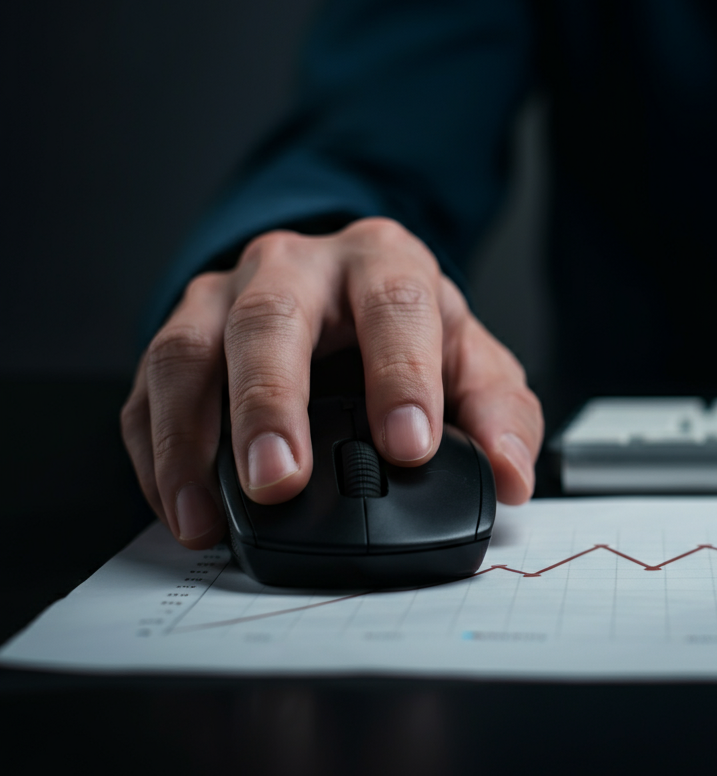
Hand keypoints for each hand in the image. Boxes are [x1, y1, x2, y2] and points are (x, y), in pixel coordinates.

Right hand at [121, 218, 543, 548]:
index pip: (395, 302)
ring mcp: (227, 295)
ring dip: (191, 436)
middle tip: (280, 481)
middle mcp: (298, 266)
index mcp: (383, 261)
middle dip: (270, 400)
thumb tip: (509, 474)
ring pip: (188, 347)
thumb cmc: (408, 330)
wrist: (343, 293)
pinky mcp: (180, 336)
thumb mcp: (469, 362)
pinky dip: (157, 455)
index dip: (401, 374)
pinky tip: (184, 507)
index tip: (408, 448)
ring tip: (211, 514)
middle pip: (271, 316)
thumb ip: (498, 414)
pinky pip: (148, 390)